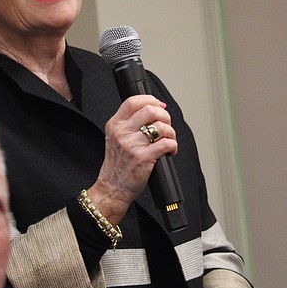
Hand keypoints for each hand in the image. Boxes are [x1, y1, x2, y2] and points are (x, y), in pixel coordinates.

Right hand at [88, 95, 176, 223]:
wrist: (113, 187)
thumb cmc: (117, 164)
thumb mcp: (114, 137)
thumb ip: (128, 123)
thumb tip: (153, 108)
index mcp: (115, 125)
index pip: (132, 102)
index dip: (150, 99)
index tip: (159, 104)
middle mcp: (122, 133)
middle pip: (150, 110)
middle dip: (164, 115)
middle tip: (166, 124)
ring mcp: (132, 145)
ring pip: (161, 127)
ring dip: (171, 132)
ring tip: (169, 139)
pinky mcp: (143, 158)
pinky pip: (166, 144)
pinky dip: (173, 145)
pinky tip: (170, 150)